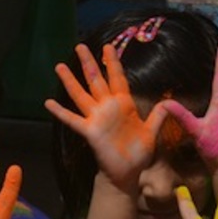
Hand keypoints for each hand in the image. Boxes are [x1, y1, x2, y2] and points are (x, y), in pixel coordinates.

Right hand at [45, 43, 166, 191]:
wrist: (127, 173)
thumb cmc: (138, 152)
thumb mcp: (151, 132)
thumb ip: (158, 116)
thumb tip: (169, 102)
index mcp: (124, 105)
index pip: (117, 78)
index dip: (113, 63)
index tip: (108, 46)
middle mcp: (108, 108)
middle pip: (96, 80)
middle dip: (89, 63)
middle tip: (80, 45)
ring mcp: (97, 118)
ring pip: (81, 95)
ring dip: (70, 81)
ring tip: (59, 66)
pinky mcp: (90, 131)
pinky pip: (73, 120)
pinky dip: (60, 112)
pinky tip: (48, 103)